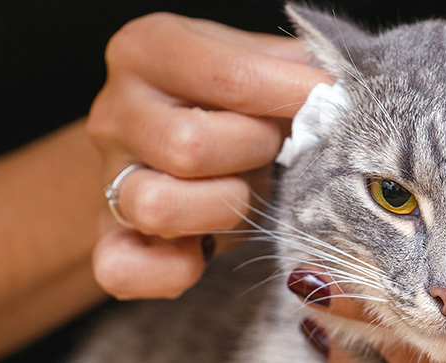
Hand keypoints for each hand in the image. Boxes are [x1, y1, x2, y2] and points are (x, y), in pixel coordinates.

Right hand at [86, 12, 329, 298]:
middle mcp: (116, 111)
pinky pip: (124, 268)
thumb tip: (339, 90)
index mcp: (148, 50)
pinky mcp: (108, 238)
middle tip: (275, 150)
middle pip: (188, 145)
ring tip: (244, 191)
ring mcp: (106, 177)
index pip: (228, 76)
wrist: (167, 142)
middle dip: (254, 153)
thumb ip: (292, 68)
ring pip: (157, 205)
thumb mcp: (256, 64)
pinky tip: (206, 247)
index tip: (329, 102)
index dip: (291, 96)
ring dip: (223, 207)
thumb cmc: (228, 102)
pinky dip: (174, 269)